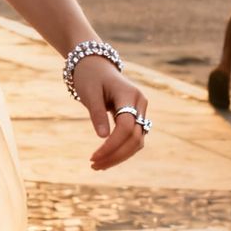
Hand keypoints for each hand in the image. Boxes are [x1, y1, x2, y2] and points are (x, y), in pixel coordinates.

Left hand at [71, 56, 148, 170]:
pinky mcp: (136, 117)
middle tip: (93, 165)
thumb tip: (103, 137)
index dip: (112, 144)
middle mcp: (140, 104)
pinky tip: (105, 159)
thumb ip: (97, 113)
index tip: (93, 156)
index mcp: (130, 95)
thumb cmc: (90, 77)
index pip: (126, 126)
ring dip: (119, 156)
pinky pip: (133, 138)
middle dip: (116, 155)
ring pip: (137, 141)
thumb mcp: (89, 92)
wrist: (95, 65)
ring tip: (97, 166)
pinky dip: (121, 150)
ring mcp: (141, 111)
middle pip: (135, 137)